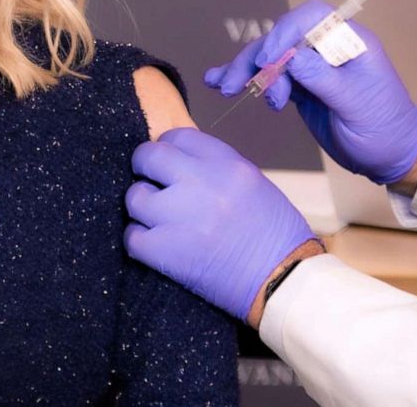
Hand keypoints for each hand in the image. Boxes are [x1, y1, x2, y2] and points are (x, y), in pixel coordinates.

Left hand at [124, 128, 314, 322]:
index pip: (178, 136)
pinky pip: (132, 237)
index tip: (167, 164)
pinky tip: (155, 244)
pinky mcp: (168, 252)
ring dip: (142, 208)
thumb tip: (179, 165)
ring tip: (157, 220)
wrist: (284, 280)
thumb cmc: (275, 235)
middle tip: (150, 183)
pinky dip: (139, 240)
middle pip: (149, 157)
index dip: (167, 148)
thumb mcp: (252, 184)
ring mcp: (182, 217)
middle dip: (144, 168)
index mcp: (227, 164)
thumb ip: (215, 169)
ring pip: (135, 197)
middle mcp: (202, 183)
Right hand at [205, 0, 416, 184]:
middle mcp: (329, 48)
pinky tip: (219, 82)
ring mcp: (313, 67)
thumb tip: (291, 58)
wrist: (392, 157)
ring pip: (272, 57)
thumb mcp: (357, 106)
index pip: (312, 18)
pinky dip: (247, 79)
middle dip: (257, 58)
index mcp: (350, 42)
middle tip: (236, 85)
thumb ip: (324, 80)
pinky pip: (270, 77)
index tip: (268, 61)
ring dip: (246, 70)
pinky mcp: (301, 87)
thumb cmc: (385, 129)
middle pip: (283, 37)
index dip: (285, 32)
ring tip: (225, 89)